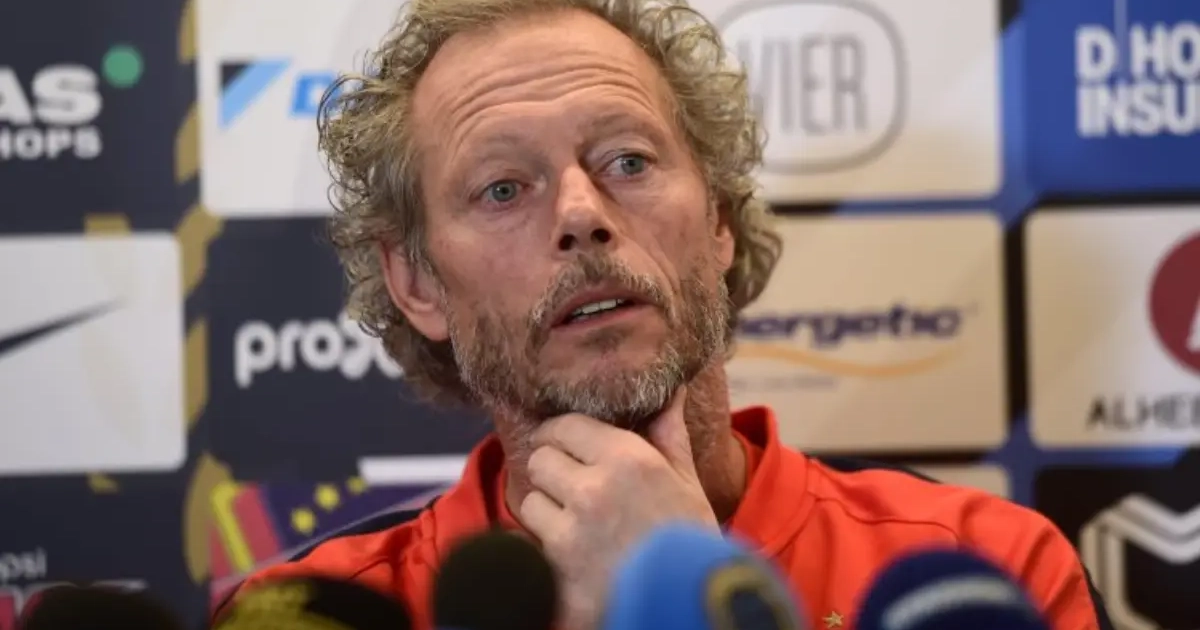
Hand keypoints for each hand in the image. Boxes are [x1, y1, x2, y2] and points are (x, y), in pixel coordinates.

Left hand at [518, 387, 718, 629]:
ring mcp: (569, 536)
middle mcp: (591, 492)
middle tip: (572, 488)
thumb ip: (668, 435)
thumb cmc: (693, 543)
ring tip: (578, 530)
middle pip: (539, 462)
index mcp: (626, 461)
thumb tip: (671, 391)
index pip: (563, 427)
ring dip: (547, 515)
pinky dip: (545, 554)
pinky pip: (531, 549)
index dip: (559, 434)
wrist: (692, 606)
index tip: (560, 442)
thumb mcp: (688, 484)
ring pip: (530, 505)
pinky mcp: (556, 576)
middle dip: (553, 473)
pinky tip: (574, 559)